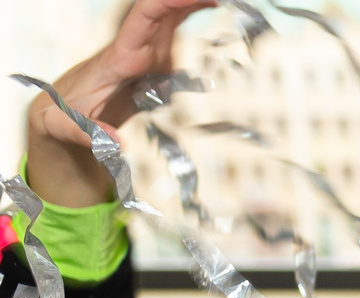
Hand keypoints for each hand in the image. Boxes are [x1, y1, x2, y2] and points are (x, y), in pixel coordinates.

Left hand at [27, 0, 217, 205]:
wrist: (58, 107)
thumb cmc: (60, 113)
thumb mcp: (64, 126)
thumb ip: (87, 134)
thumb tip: (118, 144)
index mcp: (119, 56)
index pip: (145, 16)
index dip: (170, 1)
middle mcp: (133, 46)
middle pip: (162, 6)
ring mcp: (144, 50)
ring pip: (170, 12)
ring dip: (193, 2)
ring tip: (224, 0)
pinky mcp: (151, 58)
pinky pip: (173, 27)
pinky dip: (191, 12)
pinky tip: (212, 5)